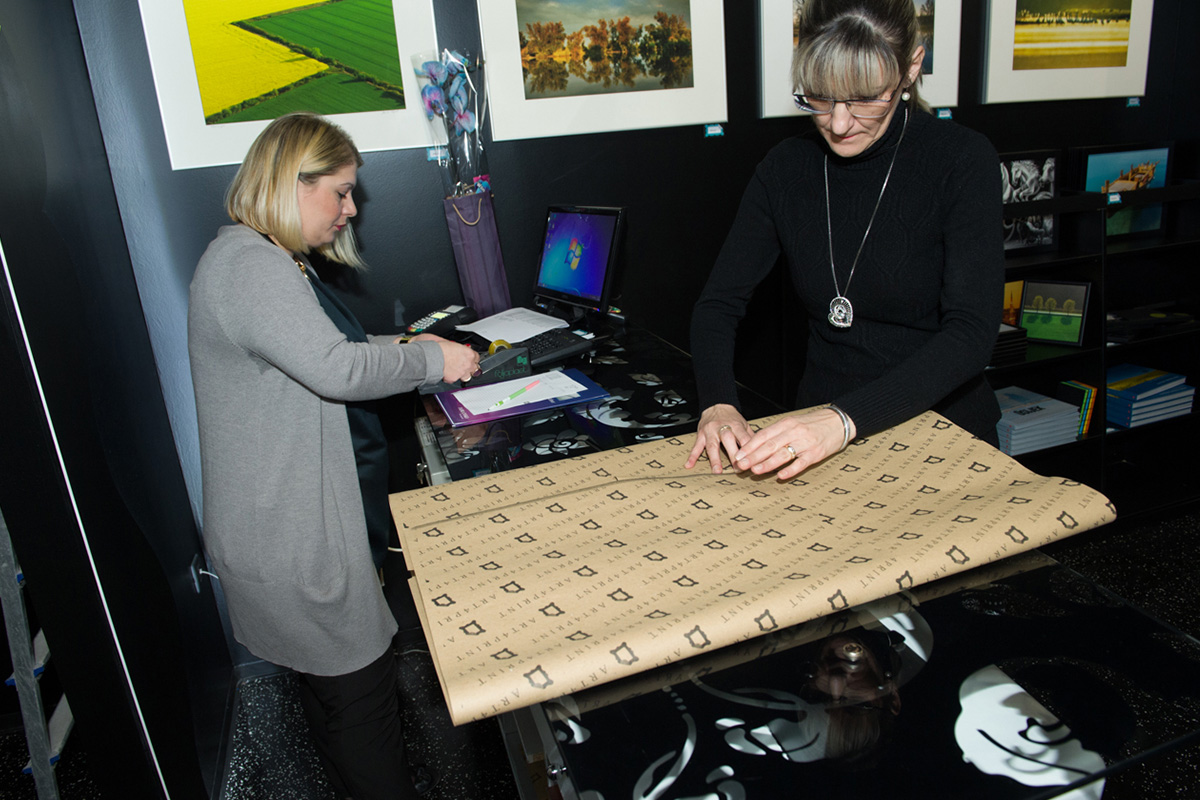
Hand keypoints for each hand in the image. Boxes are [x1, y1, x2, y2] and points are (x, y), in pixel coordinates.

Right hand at [432, 339, 478, 382]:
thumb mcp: (450, 342)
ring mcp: (462, 372)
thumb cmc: (438, 348)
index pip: (477, 357)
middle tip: (464, 365)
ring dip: (464, 374)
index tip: (469, 358)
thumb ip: (456, 346)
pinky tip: (447, 373)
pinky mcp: (454, 379)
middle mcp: (467, 364)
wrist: (431, 357)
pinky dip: (451, 377)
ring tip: (457, 371)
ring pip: (468, 377)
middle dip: (470, 367)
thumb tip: (455, 347)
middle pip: (475, 368)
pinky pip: (455, 379)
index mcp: (468, 353)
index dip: (472, 358)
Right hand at [686, 404, 751, 474]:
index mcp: (735, 424)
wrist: (716, 405)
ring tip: (717, 471)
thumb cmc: (731, 417)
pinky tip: (689, 465)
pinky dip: (692, 456)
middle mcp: (722, 427)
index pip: (743, 437)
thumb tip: (760, 450)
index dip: (747, 448)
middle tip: (737, 468)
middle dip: (732, 454)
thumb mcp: (744, 423)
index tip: (750, 459)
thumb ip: (750, 437)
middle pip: (727, 440)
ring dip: (714, 459)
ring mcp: (710, 431)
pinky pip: (696, 446)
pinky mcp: (701, 434)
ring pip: (712, 445)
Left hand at [728, 407, 853, 480]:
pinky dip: (790, 470)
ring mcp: (805, 443)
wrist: (839, 421)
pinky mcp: (816, 453)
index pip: (763, 435)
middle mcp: (794, 432)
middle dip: (753, 456)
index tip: (738, 455)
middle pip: (770, 445)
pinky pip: (801, 463)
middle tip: (740, 465)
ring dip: (767, 463)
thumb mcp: (794, 422)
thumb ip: (777, 433)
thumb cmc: (814, 423)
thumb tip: (757, 445)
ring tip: (755, 470)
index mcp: (786, 423)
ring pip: (782, 454)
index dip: (749, 446)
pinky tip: (780, 476)